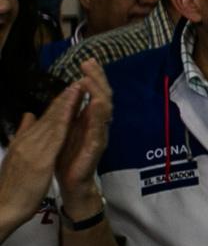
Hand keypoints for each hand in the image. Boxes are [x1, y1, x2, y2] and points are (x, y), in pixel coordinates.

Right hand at [0, 84, 81, 230]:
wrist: (3, 208)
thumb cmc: (12, 187)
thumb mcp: (17, 158)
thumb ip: (23, 136)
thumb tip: (28, 117)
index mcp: (23, 142)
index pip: (43, 120)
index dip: (57, 104)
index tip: (69, 89)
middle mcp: (27, 141)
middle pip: (48, 116)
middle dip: (63, 98)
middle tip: (77, 80)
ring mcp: (31, 148)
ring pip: (52, 121)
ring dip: (66, 103)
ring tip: (78, 87)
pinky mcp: (39, 159)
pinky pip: (54, 136)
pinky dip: (63, 121)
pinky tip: (73, 110)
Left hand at [54, 59, 112, 200]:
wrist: (72, 184)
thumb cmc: (68, 158)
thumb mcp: (66, 130)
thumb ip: (69, 113)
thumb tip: (69, 93)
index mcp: (88, 118)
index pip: (94, 93)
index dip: (93, 77)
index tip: (87, 61)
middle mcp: (98, 123)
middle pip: (103, 95)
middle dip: (97, 78)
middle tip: (89, 63)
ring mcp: (99, 134)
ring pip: (104, 109)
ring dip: (98, 93)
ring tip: (90, 80)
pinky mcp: (96, 147)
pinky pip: (99, 129)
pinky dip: (98, 116)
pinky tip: (96, 105)